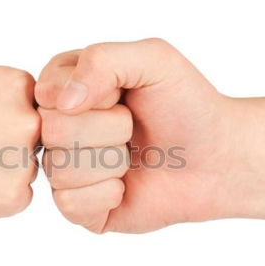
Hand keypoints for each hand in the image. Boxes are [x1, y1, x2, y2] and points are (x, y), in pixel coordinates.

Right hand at [36, 39, 235, 232]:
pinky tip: (125, 188)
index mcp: (65, 86)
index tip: (122, 97)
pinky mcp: (76, 206)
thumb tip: (63, 102)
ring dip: (111, 163)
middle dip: (108, 129)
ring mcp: (64, 167)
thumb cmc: (185, 105)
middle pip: (52, 131)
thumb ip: (102, 60)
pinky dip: (106, 195)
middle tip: (133, 129)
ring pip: (59, 169)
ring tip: (132, 157)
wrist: (217, 159)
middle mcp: (57, 126)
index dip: (95, 97)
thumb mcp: (154, 59)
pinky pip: (68, 203)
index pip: (47, 92)